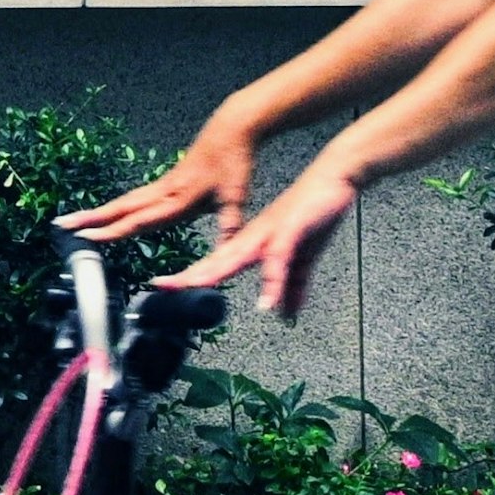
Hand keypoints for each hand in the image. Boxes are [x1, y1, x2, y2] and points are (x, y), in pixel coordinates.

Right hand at [58, 117, 259, 248]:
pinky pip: (132, 197)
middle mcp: (164, 191)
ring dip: (96, 212)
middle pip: (120, 207)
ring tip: (71, 221)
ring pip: (123, 201)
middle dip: (91, 218)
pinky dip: (114, 207)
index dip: (114, 230)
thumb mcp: (237, 197)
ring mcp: (161, 186)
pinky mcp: (163, 182)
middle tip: (62, 226)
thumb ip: (230, 225)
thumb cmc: (234, 163)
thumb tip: (230, 253)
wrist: (230, 130)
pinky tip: (106, 213)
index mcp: (179, 199)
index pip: (140, 218)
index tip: (89, 237)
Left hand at [167, 156, 361, 318]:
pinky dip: (271, 281)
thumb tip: (285, 314)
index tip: (165, 287)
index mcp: (252, 243)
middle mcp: (254, 237)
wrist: (333, 180)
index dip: (191, 275)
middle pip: (216, 260)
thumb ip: (291, 286)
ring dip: (216, 273)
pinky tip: (266, 302)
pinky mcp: (290, 230)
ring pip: (237, 256)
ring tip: (195, 288)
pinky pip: (277, 259)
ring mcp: (269, 232)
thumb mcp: (302, 259)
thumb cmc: (312, 215)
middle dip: (189, 274)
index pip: (215, 263)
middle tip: (161, 286)